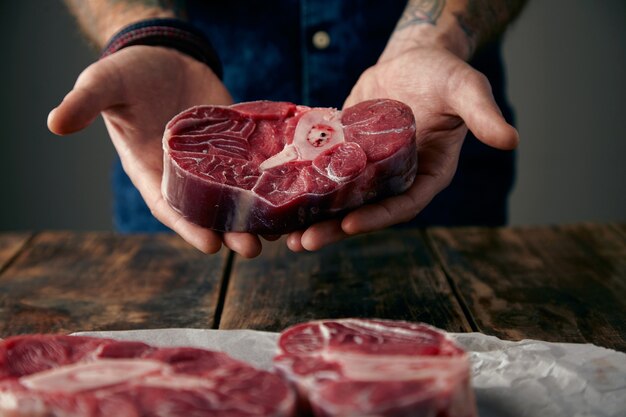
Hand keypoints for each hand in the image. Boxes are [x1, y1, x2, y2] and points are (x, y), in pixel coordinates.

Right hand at [48, 46, 263, 256]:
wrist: (164, 56)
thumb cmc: (129, 75)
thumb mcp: (104, 84)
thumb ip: (86, 103)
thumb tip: (54, 123)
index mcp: (152, 171)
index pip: (169, 206)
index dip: (189, 227)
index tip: (211, 246)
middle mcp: (185, 174)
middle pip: (209, 210)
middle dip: (230, 231)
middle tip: (252, 248)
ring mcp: (215, 162)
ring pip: (237, 195)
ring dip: (255, 215)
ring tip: (279, 232)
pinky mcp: (237, 145)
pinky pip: (256, 167)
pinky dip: (272, 182)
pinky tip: (291, 195)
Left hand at [286, 47, 518, 251]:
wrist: (412, 60)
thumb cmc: (443, 73)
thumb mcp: (464, 88)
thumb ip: (482, 114)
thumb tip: (512, 139)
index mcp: (426, 173)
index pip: (402, 204)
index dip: (377, 218)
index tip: (349, 226)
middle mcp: (394, 178)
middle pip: (364, 211)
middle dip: (333, 229)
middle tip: (302, 243)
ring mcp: (366, 168)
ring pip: (338, 200)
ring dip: (312, 218)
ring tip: (281, 234)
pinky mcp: (344, 152)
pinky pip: (322, 174)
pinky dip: (302, 187)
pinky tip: (275, 196)